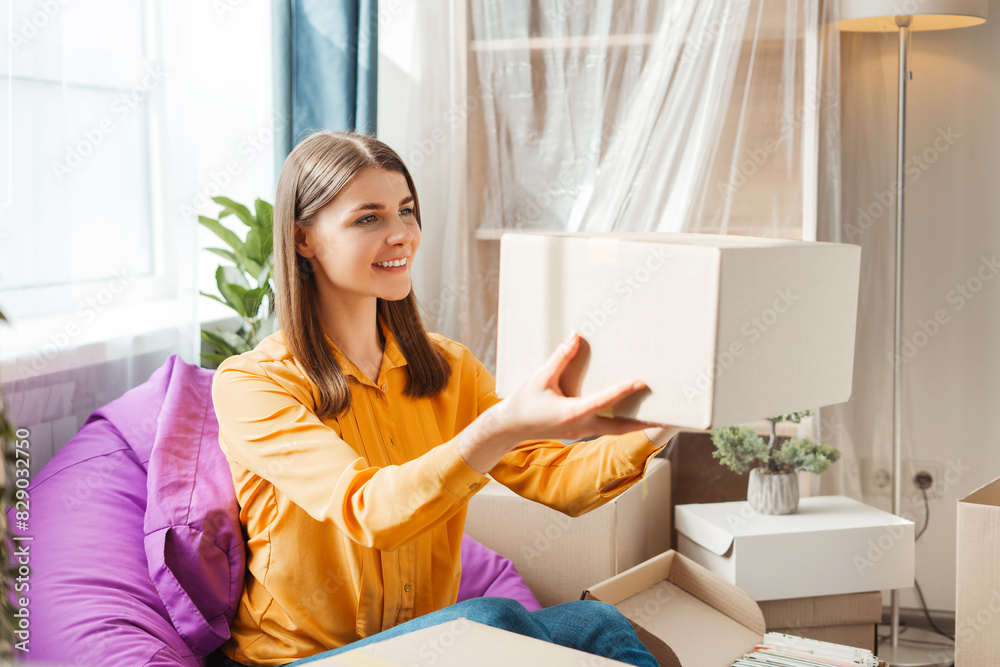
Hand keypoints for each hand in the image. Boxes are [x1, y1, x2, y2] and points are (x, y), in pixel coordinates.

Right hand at [490, 331, 660, 441]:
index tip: (640, 382)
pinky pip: (605, 427)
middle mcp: (581, 425)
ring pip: (615, 430)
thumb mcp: (540, 378)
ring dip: (635, 424)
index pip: (603, 401)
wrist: (509, 428)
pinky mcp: (579, 430)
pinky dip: (621, 422)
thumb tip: (576, 335)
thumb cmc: (523, 403)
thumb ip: (559, 357)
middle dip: (644, 423)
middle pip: (620, 428)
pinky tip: (630, 413)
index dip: (621, 391)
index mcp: (572, 412)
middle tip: (667, 417)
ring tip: (656, 416)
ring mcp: (581, 431)